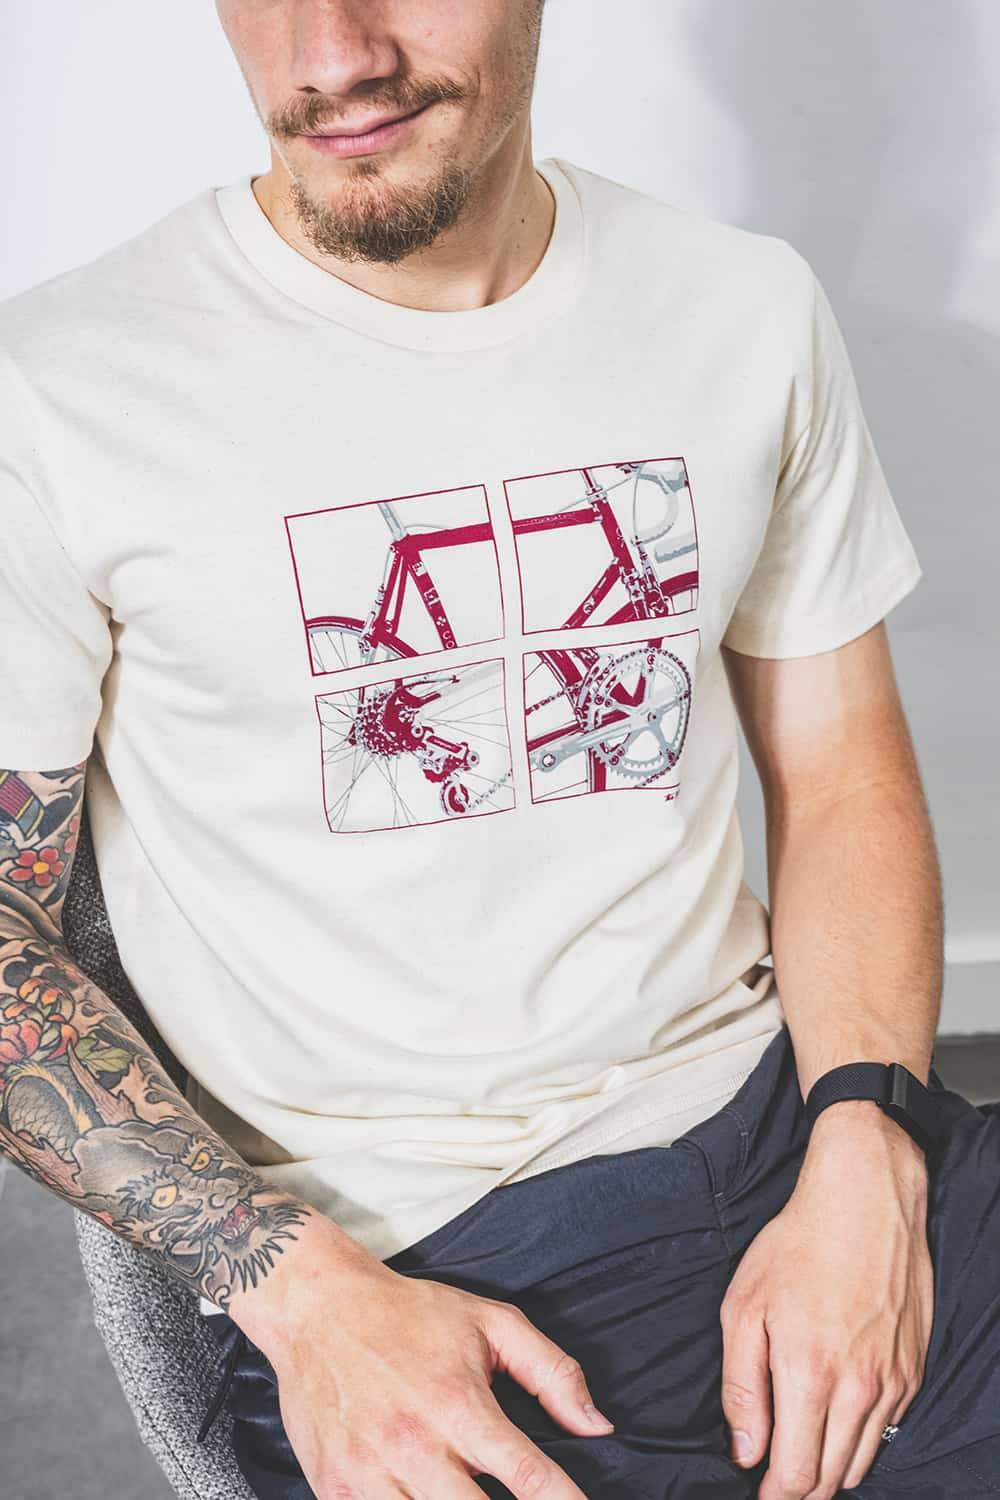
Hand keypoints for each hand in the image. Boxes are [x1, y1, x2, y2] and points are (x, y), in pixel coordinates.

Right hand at [229, 1214, 614, 1497]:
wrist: (316, 1306)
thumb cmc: (408, 1313)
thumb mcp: (489, 1322)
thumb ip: (551, 1371)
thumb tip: (597, 1425)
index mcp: (458, 1403)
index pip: (528, 1477)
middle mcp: (415, 1445)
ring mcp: (369, 1475)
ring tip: (468, 1497)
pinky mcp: (334, 1490)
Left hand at [719, 1102, 933, 1496]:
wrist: (864, 1200)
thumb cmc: (796, 1246)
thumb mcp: (744, 1306)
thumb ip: (741, 1387)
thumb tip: (745, 1452)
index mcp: (810, 1374)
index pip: (797, 1476)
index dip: (774, 1496)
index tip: (758, 1493)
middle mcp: (858, 1387)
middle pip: (832, 1480)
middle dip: (801, 1489)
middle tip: (775, 1478)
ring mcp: (892, 1381)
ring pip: (862, 1461)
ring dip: (831, 1469)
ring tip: (803, 1452)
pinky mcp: (912, 1369)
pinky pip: (886, 1429)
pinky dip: (860, 1438)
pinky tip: (836, 1416)